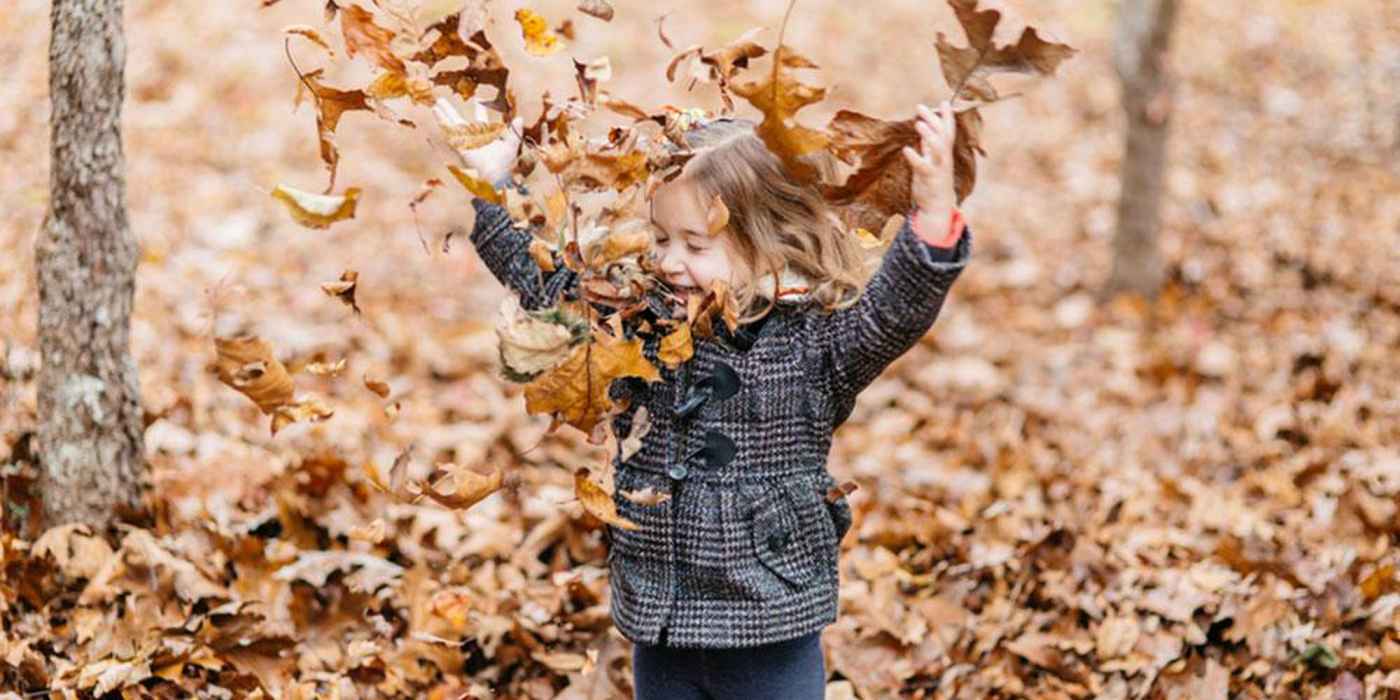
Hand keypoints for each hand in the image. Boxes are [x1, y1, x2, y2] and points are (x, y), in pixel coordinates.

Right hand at [434, 98, 523, 184]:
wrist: (496, 176)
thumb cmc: (504, 164)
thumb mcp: (512, 144)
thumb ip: (515, 131)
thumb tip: (520, 118)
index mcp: (484, 137)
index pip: (480, 120)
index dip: (479, 110)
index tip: (478, 100)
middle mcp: (472, 139)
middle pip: (459, 121)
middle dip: (451, 112)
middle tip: (442, 101)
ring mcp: (464, 141)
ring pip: (451, 124)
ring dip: (443, 114)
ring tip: (436, 103)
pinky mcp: (459, 143)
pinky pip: (449, 131)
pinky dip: (442, 120)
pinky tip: (436, 112)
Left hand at [902, 100, 958, 243]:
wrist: (937, 207)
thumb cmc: (933, 181)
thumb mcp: (931, 160)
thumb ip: (928, 145)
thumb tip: (925, 129)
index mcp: (944, 153)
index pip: (948, 131)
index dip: (946, 117)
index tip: (943, 102)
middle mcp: (943, 158)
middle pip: (942, 135)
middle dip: (933, 120)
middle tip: (920, 107)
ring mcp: (938, 167)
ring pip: (938, 148)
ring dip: (928, 135)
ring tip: (917, 124)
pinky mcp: (928, 178)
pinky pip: (922, 166)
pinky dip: (915, 157)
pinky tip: (906, 149)